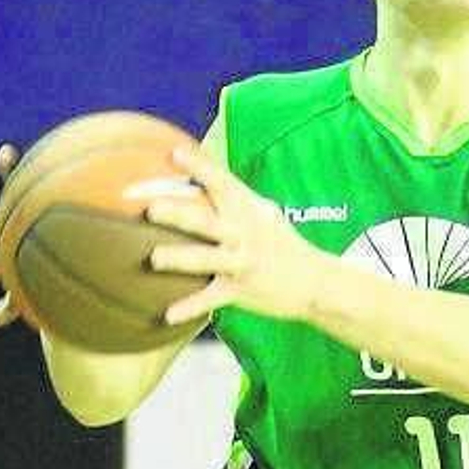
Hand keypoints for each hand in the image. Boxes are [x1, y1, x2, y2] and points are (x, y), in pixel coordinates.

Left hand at [145, 144, 323, 325]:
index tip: (174, 153)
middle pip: (207, 221)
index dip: (200, 167)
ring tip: (154, 258)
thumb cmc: (282, 244)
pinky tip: (167, 315)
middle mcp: (245, 234)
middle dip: (180, 214)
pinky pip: (211, 299)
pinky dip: (190, 307)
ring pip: (207, 259)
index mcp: (248, 210)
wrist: (316, 282)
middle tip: (151, 208)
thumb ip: (235, 196)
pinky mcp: (242, 290)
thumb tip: (202, 172)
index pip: (223, 182)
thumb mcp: (264, 214)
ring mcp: (243, 262)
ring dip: (180, 258)